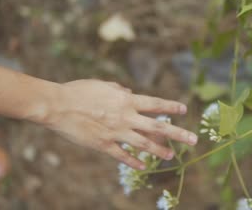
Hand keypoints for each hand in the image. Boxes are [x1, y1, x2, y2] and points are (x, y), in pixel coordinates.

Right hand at [42, 79, 196, 169]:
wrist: (58, 105)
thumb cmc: (79, 91)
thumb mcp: (102, 84)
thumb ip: (119, 89)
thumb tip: (130, 92)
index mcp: (126, 100)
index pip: (155, 104)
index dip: (170, 107)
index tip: (184, 109)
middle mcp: (125, 117)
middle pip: (157, 127)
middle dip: (177, 133)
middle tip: (193, 140)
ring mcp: (116, 132)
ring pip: (144, 144)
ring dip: (159, 150)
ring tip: (171, 156)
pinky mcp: (103, 145)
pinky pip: (122, 155)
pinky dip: (133, 161)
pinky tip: (143, 166)